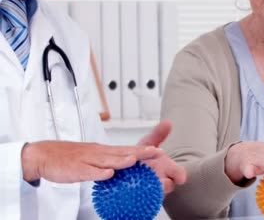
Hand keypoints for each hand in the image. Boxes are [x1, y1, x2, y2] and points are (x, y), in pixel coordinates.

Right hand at [21, 141, 162, 182]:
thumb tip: (126, 162)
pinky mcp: (76, 169)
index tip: (159, 150)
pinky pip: (88, 172)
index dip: (143, 150)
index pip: (127, 149)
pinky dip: (98, 173)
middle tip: (157, 152)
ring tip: (136, 160)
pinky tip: (109, 174)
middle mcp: (99, 153)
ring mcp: (88, 160)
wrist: (44, 154)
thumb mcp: (94, 156)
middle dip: (140, 152)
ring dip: (122, 160)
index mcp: (104, 151)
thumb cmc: (70, 157)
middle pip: (122, 152)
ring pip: (107, 160)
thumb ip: (109, 160)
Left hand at [138, 119, 186, 194]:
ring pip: (155, 194)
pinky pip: (141, 200)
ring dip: (151, 191)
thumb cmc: (141, 157)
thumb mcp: (148, 144)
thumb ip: (158, 134)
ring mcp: (151, 190)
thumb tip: (168, 122)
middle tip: (161, 182)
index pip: (178, 173)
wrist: (127, 170)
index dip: (179, 175)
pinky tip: (132, 193)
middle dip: (165, 184)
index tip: (180, 177)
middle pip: (167, 186)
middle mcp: (161, 180)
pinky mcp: (140, 198)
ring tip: (144, 186)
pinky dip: (138, 198)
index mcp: (166, 168)